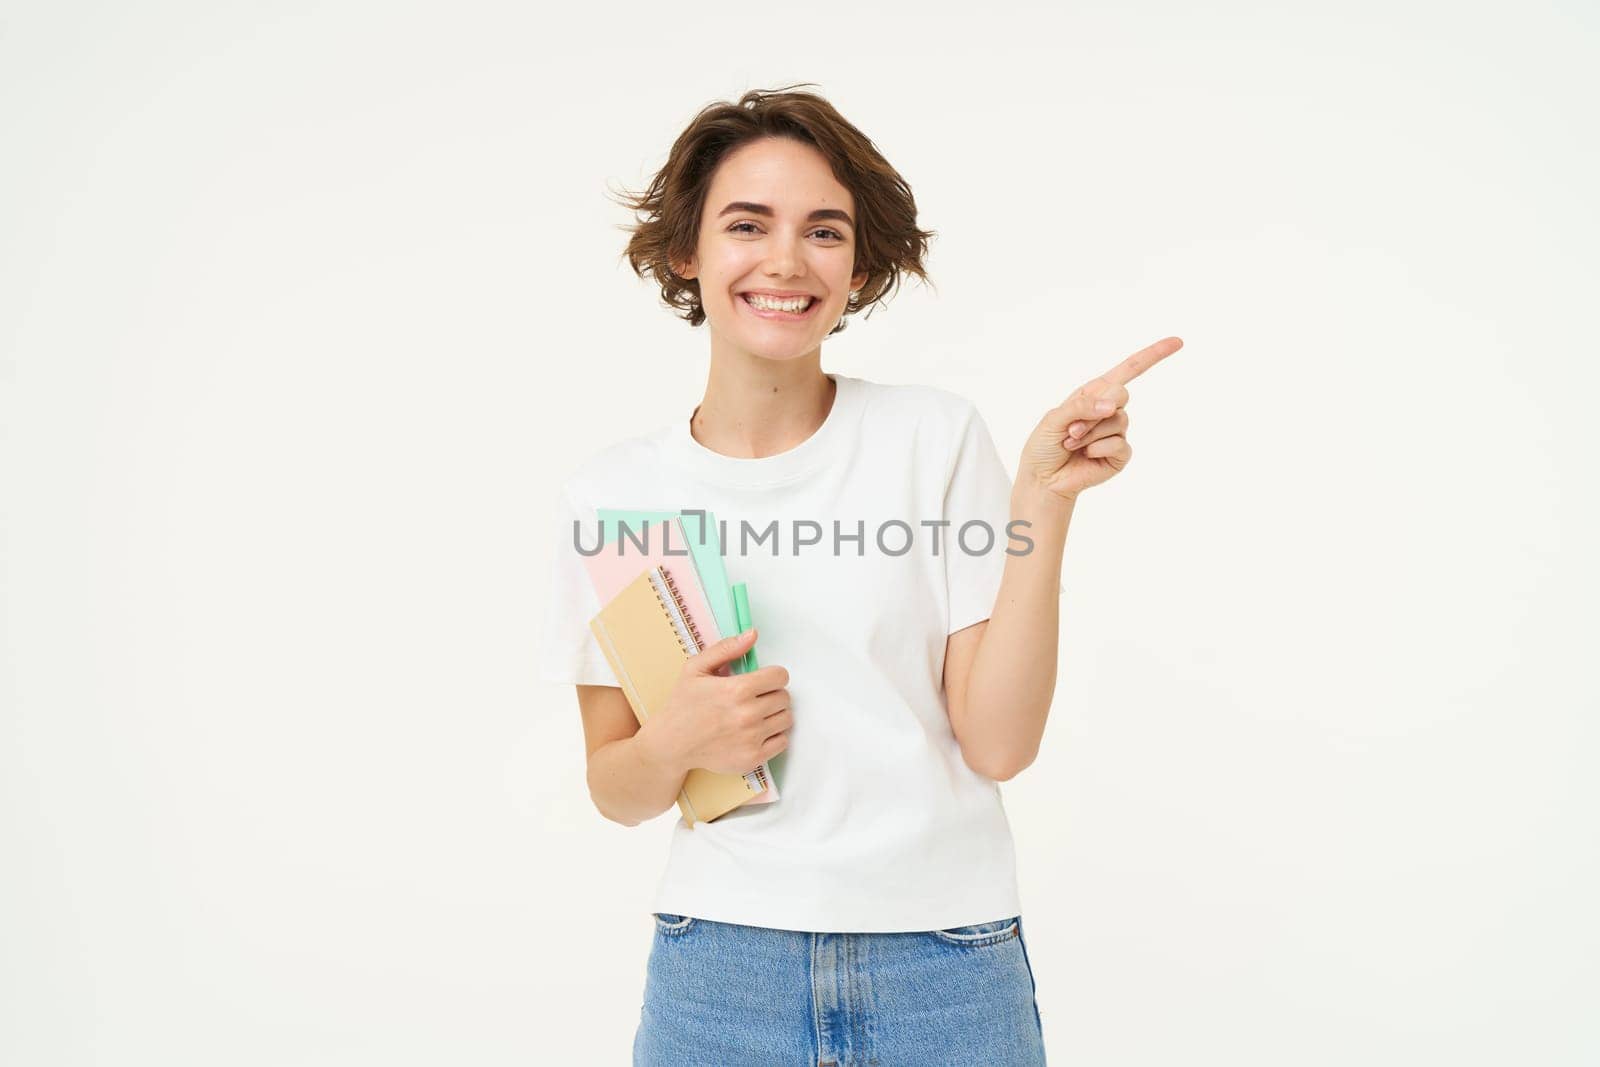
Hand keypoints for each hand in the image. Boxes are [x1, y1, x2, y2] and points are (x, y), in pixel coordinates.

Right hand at [649, 627, 791, 776]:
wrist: (671, 744)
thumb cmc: (683, 704)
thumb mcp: (696, 668)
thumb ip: (727, 649)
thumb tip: (752, 634)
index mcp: (736, 690)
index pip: (780, 676)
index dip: (772, 675)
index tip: (762, 680)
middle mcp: (747, 715)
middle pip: (784, 698)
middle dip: (772, 694)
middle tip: (755, 698)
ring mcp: (751, 739)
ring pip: (786, 719)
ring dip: (775, 714)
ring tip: (755, 714)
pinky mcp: (752, 758)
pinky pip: (782, 742)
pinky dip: (773, 736)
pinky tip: (755, 731)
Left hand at [1018, 336, 1182, 502]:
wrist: (1043, 478)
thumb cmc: (1044, 445)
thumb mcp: (1054, 418)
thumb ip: (1081, 407)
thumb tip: (1113, 406)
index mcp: (1094, 393)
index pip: (1128, 369)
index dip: (1153, 355)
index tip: (1177, 342)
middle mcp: (1109, 410)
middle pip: (1122, 394)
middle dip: (1096, 410)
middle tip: (1073, 428)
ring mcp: (1117, 432)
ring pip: (1118, 421)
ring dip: (1090, 434)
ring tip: (1072, 443)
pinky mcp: (1120, 454)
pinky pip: (1119, 444)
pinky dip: (1098, 449)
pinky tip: (1086, 455)